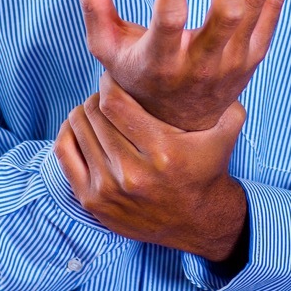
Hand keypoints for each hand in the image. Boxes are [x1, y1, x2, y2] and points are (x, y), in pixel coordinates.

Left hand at [54, 73, 248, 262]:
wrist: (199, 222)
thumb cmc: (207, 169)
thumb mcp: (225, 132)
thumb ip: (226, 98)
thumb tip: (216, 67)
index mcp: (162, 151)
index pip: (114, 103)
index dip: (109, 82)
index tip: (115, 77)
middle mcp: (133, 173)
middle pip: (94, 114)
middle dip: (98, 95)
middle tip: (108, 92)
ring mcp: (109, 190)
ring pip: (79, 130)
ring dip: (85, 112)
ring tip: (98, 109)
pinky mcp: (93, 203)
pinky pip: (64, 154)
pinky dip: (68, 133)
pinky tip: (81, 126)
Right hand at [74, 0, 284, 130]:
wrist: (178, 123)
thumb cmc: (138, 74)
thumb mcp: (107, 47)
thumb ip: (95, 5)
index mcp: (162, 61)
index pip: (171, 20)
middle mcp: (202, 65)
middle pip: (229, 10)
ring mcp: (234, 63)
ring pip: (255, 5)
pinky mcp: (255, 57)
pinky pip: (273, 10)